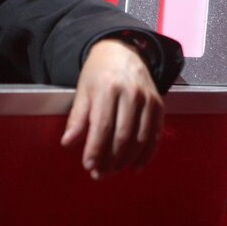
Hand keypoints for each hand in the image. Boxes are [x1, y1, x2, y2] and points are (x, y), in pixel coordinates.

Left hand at [60, 38, 162, 179]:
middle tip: (100, 174)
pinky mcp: (159, 104)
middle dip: (110, 159)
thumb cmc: (99, 72)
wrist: (122, 51)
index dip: (95, 149)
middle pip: (122, 136)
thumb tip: (67, 142)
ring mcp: (147, 99)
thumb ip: (78, 117)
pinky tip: (135, 166)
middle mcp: (130, 93)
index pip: (102, 126)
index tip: (88, 166)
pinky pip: (155, 135)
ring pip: (139, 139)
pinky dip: (146, 154)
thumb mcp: (83, 89)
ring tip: (113, 171)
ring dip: (126, 160)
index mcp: (107, 88)